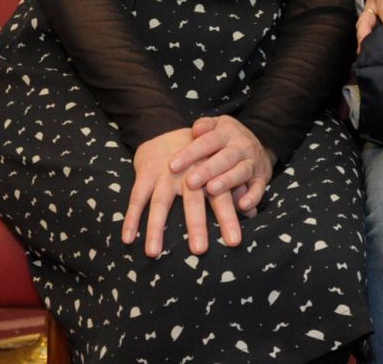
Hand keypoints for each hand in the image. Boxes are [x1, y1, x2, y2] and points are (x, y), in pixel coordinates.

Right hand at [122, 128, 242, 257]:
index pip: (222, 196)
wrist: (165, 129)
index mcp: (209, 172)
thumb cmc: (197, 156)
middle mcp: (188, 172)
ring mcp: (164, 173)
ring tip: (154, 253)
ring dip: (155, 228)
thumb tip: (254, 212)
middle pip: (193, 200)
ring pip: (160, 202)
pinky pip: (136, 197)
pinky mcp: (145, 172)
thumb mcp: (218, 166)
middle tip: (200, 250)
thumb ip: (235, 188)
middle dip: (196, 225)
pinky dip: (131, 218)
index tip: (234, 240)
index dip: (228, 217)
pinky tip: (128, 239)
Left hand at [169, 115, 275, 216]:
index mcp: (227, 132)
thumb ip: (204, 125)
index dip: (190, 153)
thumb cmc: (226, 138)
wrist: (259, 143)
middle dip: (207, 170)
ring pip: (241, 172)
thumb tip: (195, 129)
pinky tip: (242, 206)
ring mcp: (253, 162)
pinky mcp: (262, 178)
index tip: (172, 166)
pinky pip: (259, 188)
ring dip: (227, 181)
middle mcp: (241, 146)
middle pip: (224, 158)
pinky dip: (253, 197)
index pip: (207, 141)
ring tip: (211, 189)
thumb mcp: (217, 125)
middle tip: (190, 181)